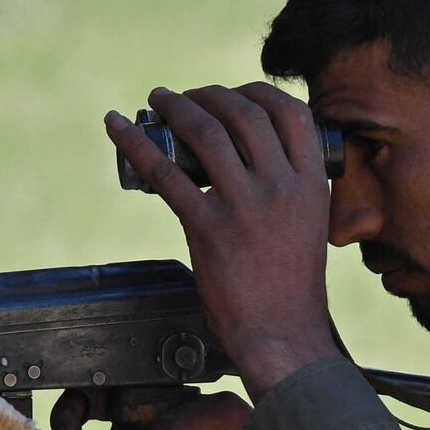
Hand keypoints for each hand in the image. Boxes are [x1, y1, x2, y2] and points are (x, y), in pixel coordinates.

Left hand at [105, 83, 340, 397]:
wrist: (284, 335)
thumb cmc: (293, 288)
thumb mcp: (310, 225)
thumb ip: (292, 191)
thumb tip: (256, 162)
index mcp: (312, 184)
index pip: (290, 112)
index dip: (257, 93)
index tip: (233, 93)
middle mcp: (281, 187)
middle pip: (243, 113)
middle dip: (209, 94)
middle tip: (187, 97)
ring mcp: (245, 206)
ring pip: (205, 133)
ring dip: (176, 106)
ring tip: (158, 99)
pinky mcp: (208, 229)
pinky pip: (166, 174)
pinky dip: (136, 144)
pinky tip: (117, 128)